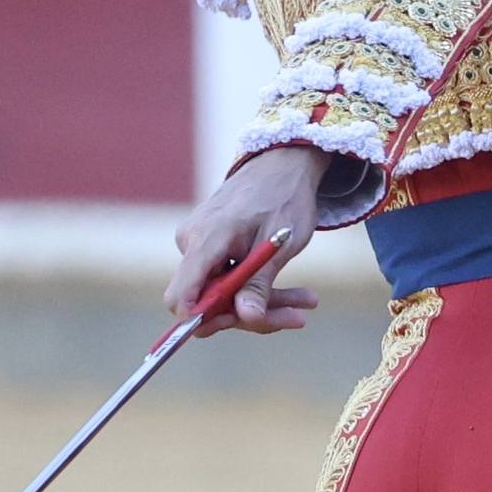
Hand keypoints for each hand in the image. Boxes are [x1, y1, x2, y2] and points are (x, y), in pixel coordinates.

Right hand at [165, 144, 325, 334]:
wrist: (282, 166)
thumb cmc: (284, 199)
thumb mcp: (280, 246)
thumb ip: (259, 283)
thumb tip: (245, 318)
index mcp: (206, 239)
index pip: (182, 294)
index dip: (200, 319)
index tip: (237, 325)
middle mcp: (192, 242)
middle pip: (209, 299)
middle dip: (253, 312)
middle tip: (299, 317)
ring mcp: (198, 245)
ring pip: (223, 292)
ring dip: (264, 301)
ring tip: (309, 301)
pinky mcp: (209, 248)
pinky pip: (227, 279)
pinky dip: (257, 287)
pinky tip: (295, 295)